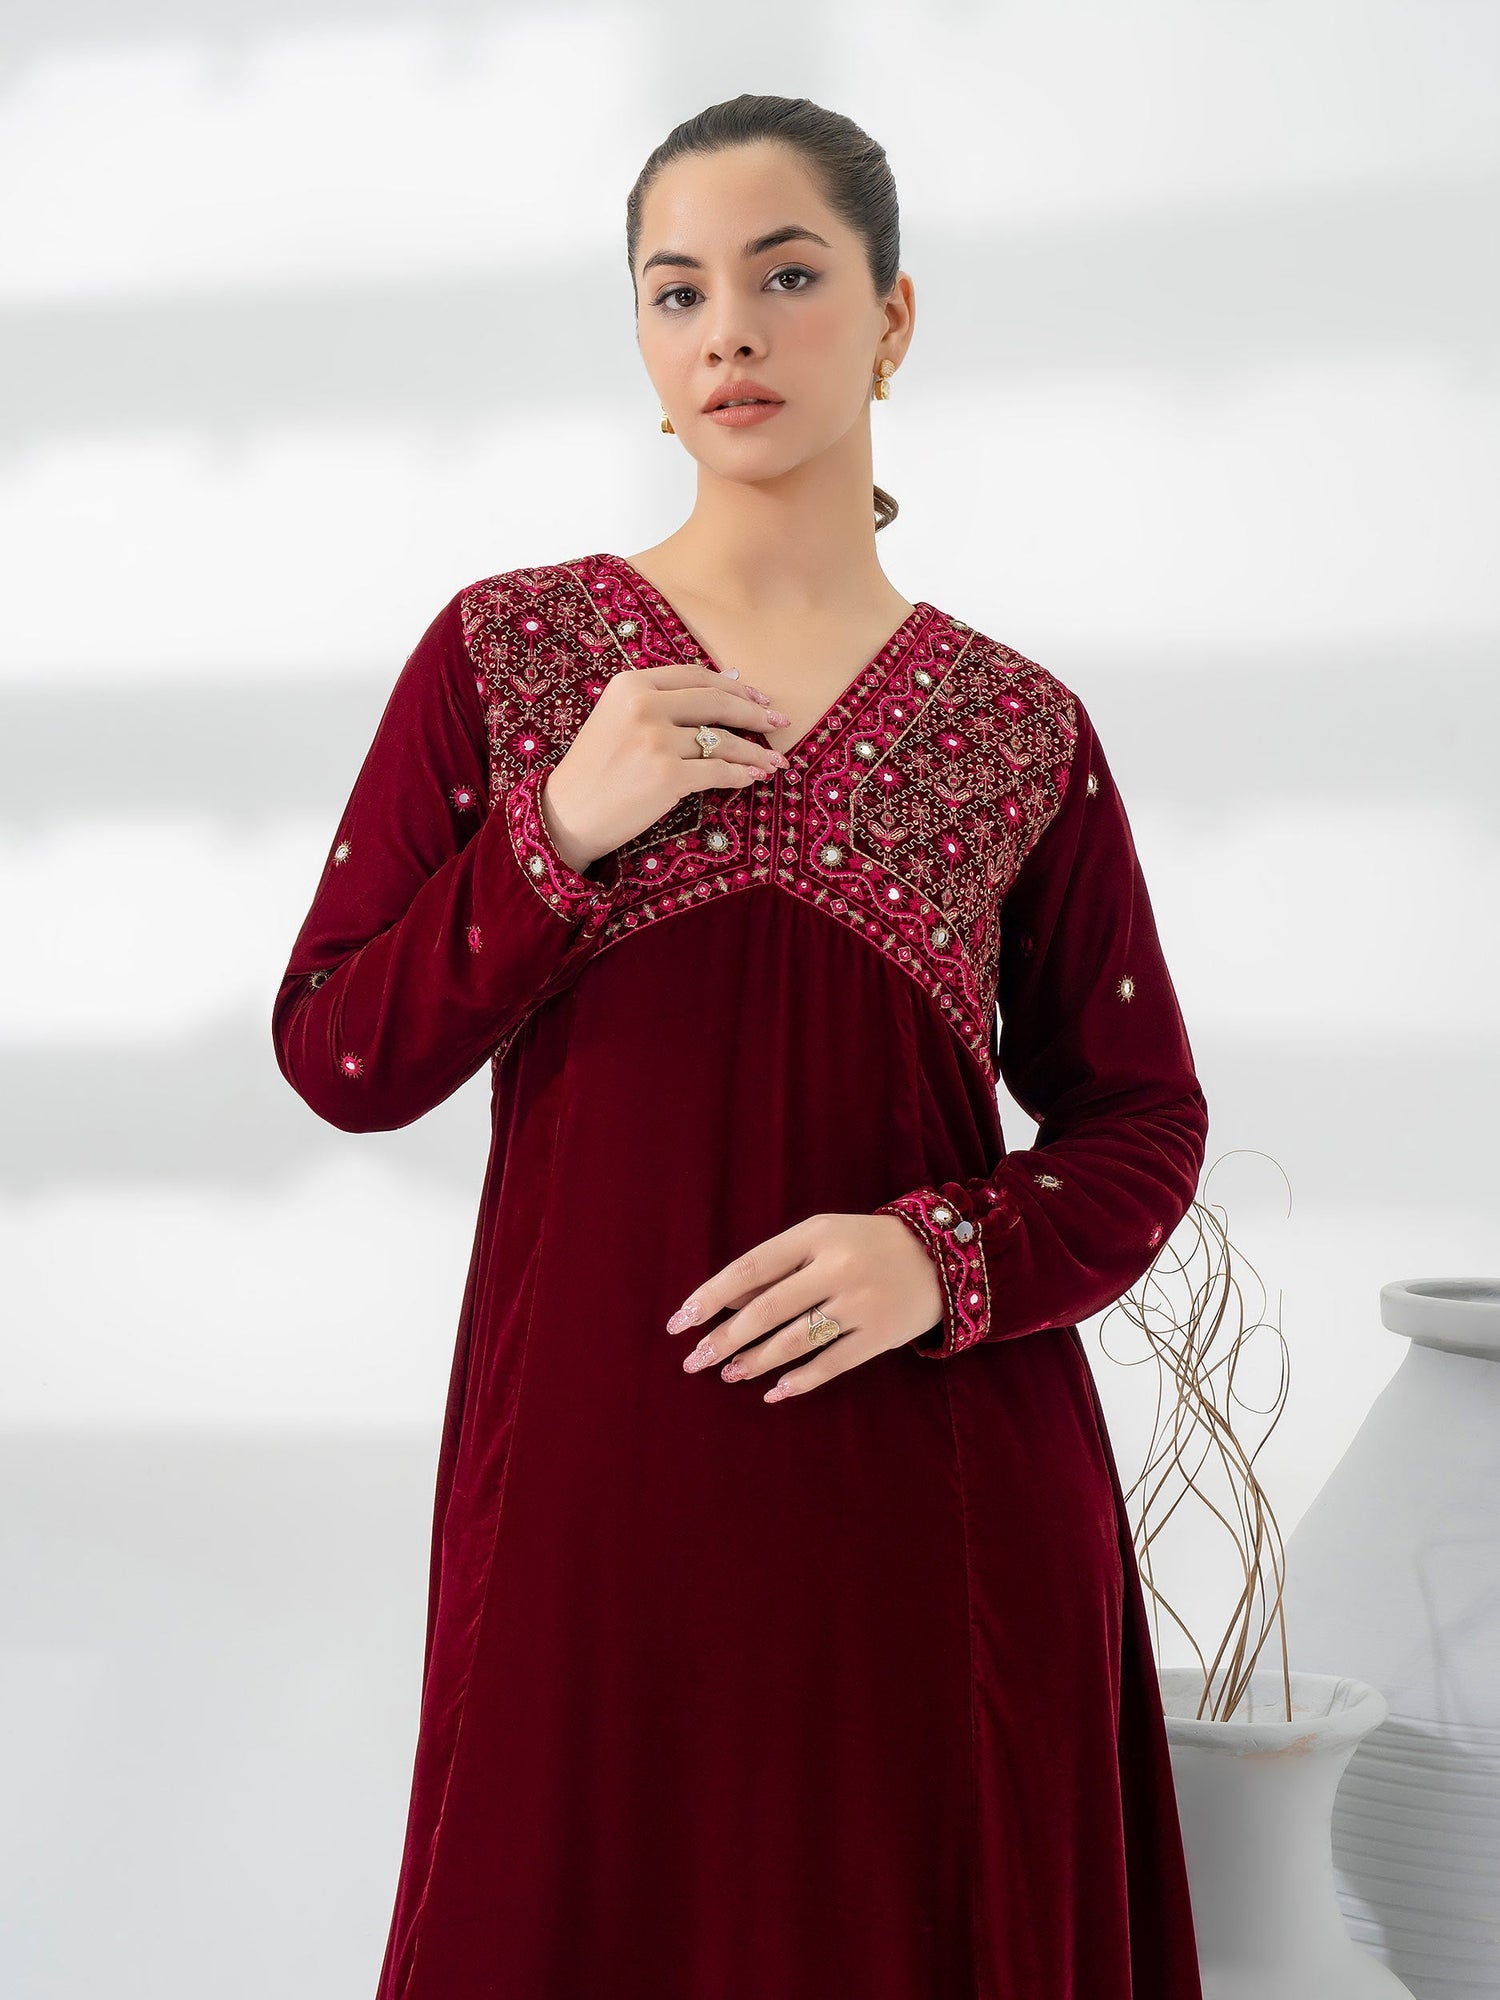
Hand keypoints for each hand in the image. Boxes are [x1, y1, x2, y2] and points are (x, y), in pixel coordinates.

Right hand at [537, 661, 792, 873]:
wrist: (566, 814)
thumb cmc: (594, 769)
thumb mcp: (615, 718)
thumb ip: (658, 702)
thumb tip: (723, 688)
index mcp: (631, 684)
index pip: (695, 677)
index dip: (733, 687)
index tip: (758, 697)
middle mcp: (644, 706)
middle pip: (716, 702)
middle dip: (755, 713)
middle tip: (780, 723)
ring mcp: (657, 741)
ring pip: (722, 741)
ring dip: (754, 752)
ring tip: (774, 761)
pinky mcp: (668, 776)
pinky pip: (718, 772)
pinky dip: (741, 775)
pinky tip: (755, 778)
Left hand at [665, 1212, 946, 1401]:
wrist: (942, 1254)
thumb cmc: (865, 1244)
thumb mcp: (821, 1237)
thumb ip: (777, 1266)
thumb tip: (724, 1304)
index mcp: (815, 1234)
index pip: (749, 1268)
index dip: (710, 1296)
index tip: (679, 1321)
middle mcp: (836, 1267)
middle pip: (766, 1309)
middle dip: (724, 1338)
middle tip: (694, 1361)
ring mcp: (860, 1303)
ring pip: (794, 1340)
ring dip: (755, 1361)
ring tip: (728, 1374)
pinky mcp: (881, 1334)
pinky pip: (831, 1363)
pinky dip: (799, 1381)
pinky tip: (773, 1391)